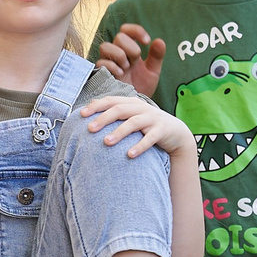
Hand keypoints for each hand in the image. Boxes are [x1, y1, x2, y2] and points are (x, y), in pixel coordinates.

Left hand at [78, 93, 192, 159]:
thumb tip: (90, 106)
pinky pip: (150, 138)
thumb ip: (114, 111)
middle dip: (104, 118)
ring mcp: (152, 118)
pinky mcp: (162, 130)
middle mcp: (141, 108)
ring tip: (106, 142)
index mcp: (131, 103)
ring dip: (119, 132)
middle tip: (90, 129)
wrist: (175, 132)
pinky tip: (129, 155)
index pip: (111, 101)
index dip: (96, 106)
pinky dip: (140, 146)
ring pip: (134, 123)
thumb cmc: (146, 125)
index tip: (81, 114)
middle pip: (120, 109)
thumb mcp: (130, 115)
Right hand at [96, 21, 163, 96]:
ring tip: (126, 68)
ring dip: (119, 55)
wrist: (132, 107)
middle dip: (130, 48)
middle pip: (119, 37)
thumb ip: (156, 56)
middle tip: (135, 61)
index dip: (136, 31)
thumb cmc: (141, 88)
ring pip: (106, 46)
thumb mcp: (153, 72)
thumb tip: (159, 40)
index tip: (146, 41)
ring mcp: (107, 63)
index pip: (127, 30)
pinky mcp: (100, 72)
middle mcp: (117, 53)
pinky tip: (120, 75)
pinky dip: (112, 66)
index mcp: (129, 50)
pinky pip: (101, 62)